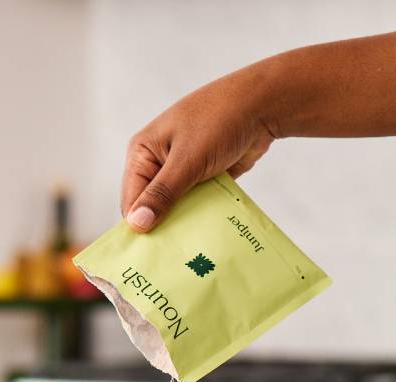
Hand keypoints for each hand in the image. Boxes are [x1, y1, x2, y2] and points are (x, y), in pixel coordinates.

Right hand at [120, 25, 395, 232]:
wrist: (264, 103)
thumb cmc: (219, 120)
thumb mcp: (188, 160)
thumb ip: (163, 194)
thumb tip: (136, 226)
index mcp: (142, 153)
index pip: (131, 200)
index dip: (138, 228)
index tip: (145, 259)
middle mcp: (158, 163)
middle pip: (152, 207)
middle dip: (162, 231)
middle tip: (170, 263)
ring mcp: (182, 171)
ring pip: (177, 209)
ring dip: (184, 227)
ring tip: (189, 258)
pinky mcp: (204, 178)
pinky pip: (197, 206)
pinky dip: (202, 220)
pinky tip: (207, 242)